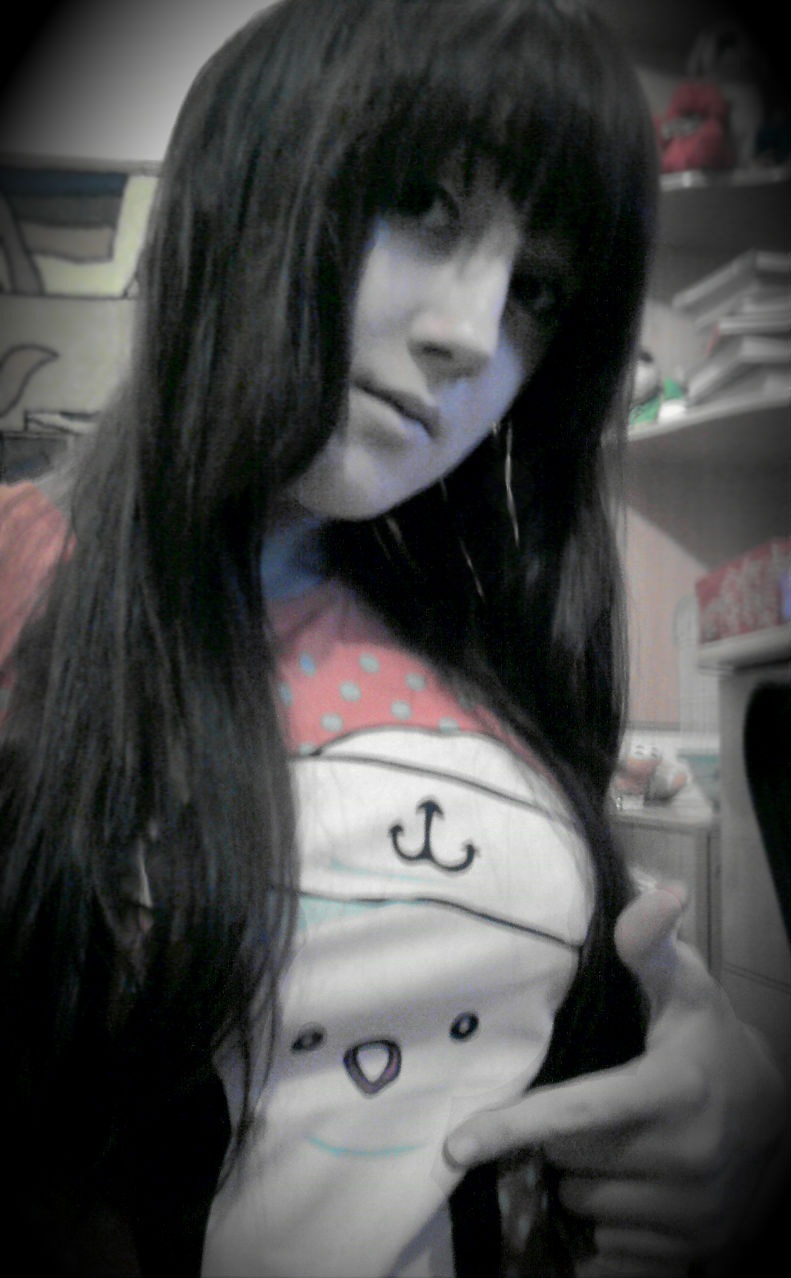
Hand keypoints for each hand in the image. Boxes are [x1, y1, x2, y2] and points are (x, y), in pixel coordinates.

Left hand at [444, 885, 787, 1276]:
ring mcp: (691, 1217)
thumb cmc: (713, 1048)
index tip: (455, 1145)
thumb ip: (653, 946)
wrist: (781, 1130)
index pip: (580, 1112)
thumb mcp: (688, 992)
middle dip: (563, 1135)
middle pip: (568, 1157)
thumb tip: (658, 890)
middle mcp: (684, 1159)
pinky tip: (638, 1189)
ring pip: (585, 1206)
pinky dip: (611, 1225)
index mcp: (673, 1091)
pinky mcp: (694, 1255)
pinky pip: (612, 1250)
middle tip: (598, 1107)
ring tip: (624, 1145)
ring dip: (587, 1179)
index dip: (514, 1126)